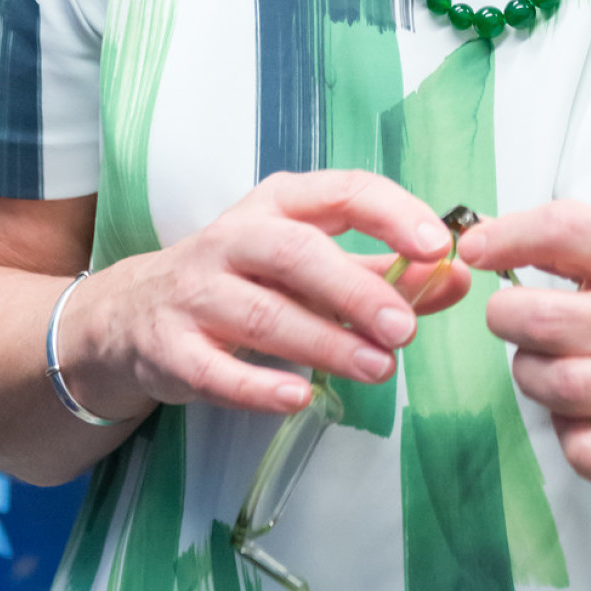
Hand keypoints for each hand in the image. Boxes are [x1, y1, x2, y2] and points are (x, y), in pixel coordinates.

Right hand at [63, 170, 469, 422]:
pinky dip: (259, 387)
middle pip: (297, 254)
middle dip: (355, 289)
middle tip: (406, 327)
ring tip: (379, 368)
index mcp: (278, 204)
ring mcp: (196, 292)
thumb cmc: (242, 279)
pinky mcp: (170, 348)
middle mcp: (234, 238)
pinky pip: (215, 370)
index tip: (437, 245)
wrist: (133, 313)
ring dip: (325, 342)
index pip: (343, 191)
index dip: (392, 215)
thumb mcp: (311, 263)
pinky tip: (300, 398)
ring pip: (264, 314)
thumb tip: (457, 276)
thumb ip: (384, 272)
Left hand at [458, 202, 590, 493]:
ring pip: (554, 385)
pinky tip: (578, 424)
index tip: (477, 247)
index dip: (506, 236)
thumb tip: (491, 239)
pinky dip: (575, 446)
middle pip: (540, 320)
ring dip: (531, 375)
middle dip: (505, 317)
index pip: (564, 231)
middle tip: (514, 317)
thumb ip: (579, 243)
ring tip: (546, 365)